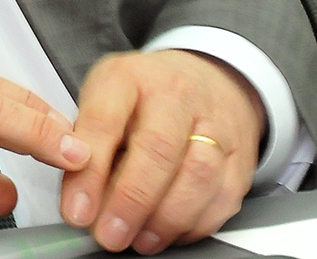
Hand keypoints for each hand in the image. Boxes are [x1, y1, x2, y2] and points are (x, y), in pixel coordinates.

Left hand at [61, 50, 265, 253]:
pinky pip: (222, 197)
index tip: (77, 210)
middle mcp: (175, 95)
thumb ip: (87, 145)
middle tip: (109, 235)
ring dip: (164, 219)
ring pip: (197, 175)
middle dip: (131, 201)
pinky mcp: (239, 157)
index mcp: (129, 77)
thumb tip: (78, 202)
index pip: (106, 119)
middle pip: (158, 148)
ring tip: (138, 240)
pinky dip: (193, 225)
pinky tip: (168, 233)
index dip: (89, 171)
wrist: (207, 80)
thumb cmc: (145, 96)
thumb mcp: (103, 101)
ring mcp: (214, 124)